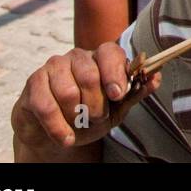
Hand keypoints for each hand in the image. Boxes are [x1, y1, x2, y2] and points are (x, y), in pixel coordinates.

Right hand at [11, 44, 159, 157]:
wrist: (58, 131)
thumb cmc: (89, 114)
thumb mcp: (116, 108)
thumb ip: (135, 93)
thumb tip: (157, 77)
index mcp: (101, 57)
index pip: (110, 52)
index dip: (115, 73)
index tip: (116, 95)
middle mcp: (77, 56)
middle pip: (89, 75)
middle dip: (96, 105)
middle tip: (96, 118)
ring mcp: (54, 67)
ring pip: (67, 91)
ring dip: (75, 116)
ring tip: (78, 124)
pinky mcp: (34, 83)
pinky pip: (46, 106)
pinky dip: (58, 127)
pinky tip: (65, 137)